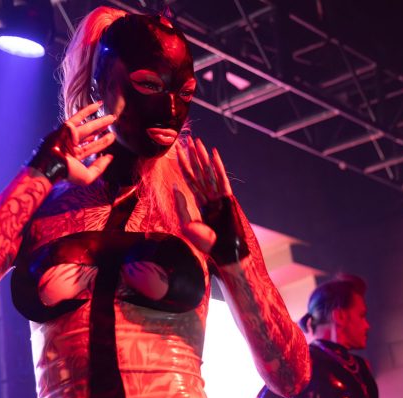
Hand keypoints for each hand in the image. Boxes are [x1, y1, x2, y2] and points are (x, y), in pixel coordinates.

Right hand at [29, 101, 115, 184]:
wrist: (52, 166)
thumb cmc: (67, 173)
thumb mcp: (88, 176)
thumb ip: (99, 167)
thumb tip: (110, 157)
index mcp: (75, 156)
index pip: (92, 147)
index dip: (102, 142)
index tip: (112, 137)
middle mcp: (72, 144)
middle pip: (91, 135)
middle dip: (101, 129)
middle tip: (112, 122)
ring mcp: (69, 136)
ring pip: (87, 126)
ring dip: (99, 121)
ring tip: (112, 117)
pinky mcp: (66, 127)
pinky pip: (78, 116)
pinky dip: (87, 110)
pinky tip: (98, 105)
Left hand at [173, 137, 230, 252]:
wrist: (223, 253)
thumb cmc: (207, 245)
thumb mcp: (187, 225)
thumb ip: (181, 206)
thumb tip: (174, 186)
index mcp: (201, 203)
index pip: (190, 180)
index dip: (185, 166)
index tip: (179, 152)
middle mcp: (210, 197)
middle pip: (199, 172)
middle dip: (193, 156)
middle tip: (188, 140)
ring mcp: (219, 197)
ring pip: (209, 172)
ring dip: (202, 157)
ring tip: (197, 142)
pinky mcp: (228, 199)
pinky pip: (221, 179)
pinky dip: (217, 166)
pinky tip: (213, 154)